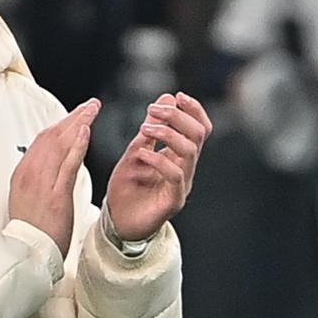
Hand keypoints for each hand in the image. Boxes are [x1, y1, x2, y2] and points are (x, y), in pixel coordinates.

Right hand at [9, 100, 99, 257]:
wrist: (29, 252)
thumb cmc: (31, 230)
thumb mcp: (26, 197)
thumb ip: (38, 178)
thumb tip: (49, 164)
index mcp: (24, 172)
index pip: (43, 139)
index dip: (61, 123)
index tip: (75, 114)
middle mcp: (31, 172)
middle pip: (52, 135)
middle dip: (73, 117)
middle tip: (89, 105)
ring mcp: (43, 182)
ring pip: (60, 144)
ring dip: (78, 123)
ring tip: (92, 110)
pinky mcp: (56, 194)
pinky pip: (68, 164)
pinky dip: (76, 145)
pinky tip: (85, 131)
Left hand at [106, 92, 211, 241]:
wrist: (117, 222)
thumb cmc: (128, 187)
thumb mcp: (137, 149)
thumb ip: (152, 128)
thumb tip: (167, 97)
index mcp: (180, 155)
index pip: (200, 128)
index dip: (194, 109)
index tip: (177, 96)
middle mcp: (185, 168)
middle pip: (197, 135)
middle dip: (177, 116)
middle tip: (152, 109)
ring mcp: (181, 185)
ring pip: (189, 152)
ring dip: (167, 133)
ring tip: (144, 128)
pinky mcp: (172, 201)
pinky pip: (175, 176)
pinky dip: (158, 159)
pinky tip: (142, 153)